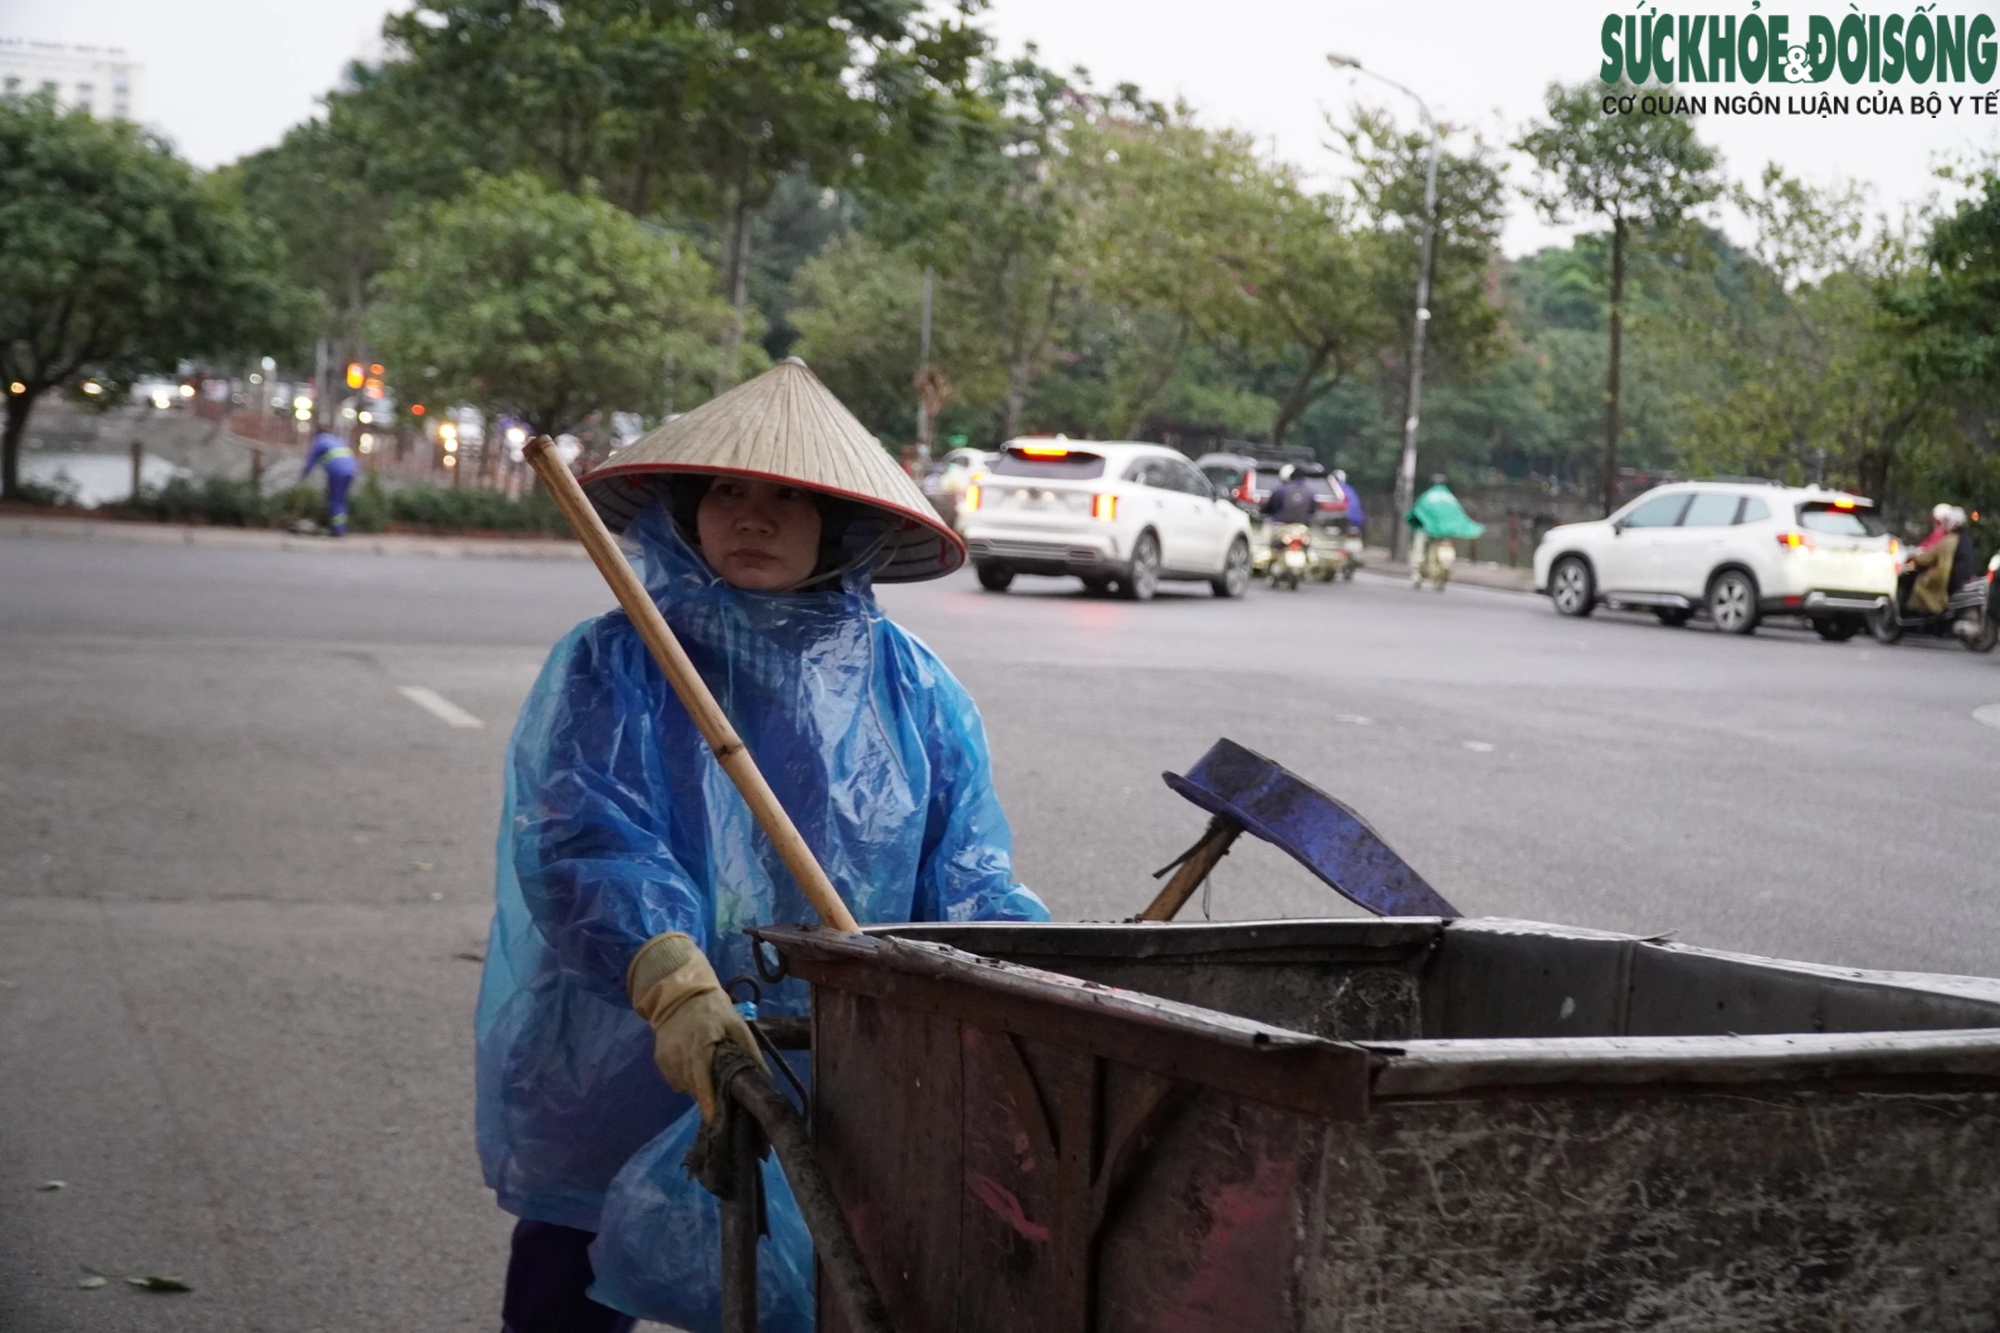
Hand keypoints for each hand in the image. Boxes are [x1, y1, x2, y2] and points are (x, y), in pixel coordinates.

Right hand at [627, 933, 765, 1119]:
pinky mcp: (659, 1059)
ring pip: (683, 1085)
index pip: (702, 1079)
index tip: (713, 1119)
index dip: (707, 1101)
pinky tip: (693, 1065)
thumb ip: (749, 1051)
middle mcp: (680, 1054)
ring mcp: (667, 1058)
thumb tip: (765, 1077)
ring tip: (706, 1070)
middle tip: (721, 1090)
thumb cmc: (713, 1008)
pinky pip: (674, 1079)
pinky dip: (684, 1078)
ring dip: (696, 1085)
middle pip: (694, 1086)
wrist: (679, 994)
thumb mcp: (736, 1025)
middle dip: (707, 1093)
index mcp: (701, 1044)